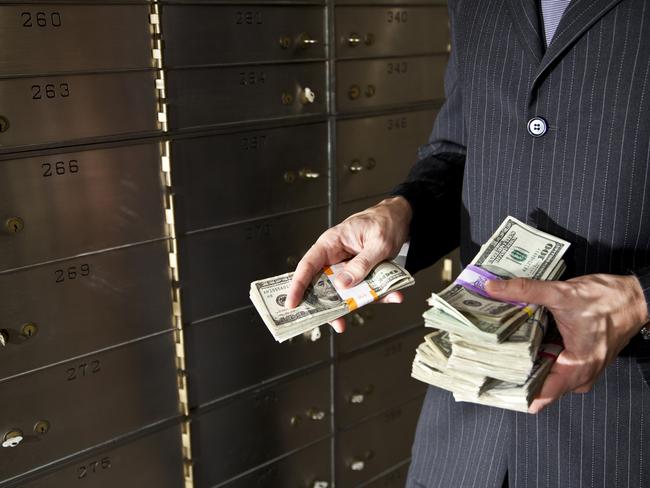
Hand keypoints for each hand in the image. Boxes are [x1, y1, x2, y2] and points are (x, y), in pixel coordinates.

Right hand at [286, 196, 411, 332]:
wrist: (401, 217)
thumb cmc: (385, 222)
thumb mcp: (378, 243)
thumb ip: (362, 264)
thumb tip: (343, 285)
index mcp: (332, 243)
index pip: (308, 265)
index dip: (298, 285)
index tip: (292, 304)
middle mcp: (336, 257)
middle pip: (323, 284)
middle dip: (328, 305)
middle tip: (336, 323)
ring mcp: (348, 267)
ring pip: (345, 292)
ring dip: (359, 303)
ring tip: (375, 304)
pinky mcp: (361, 274)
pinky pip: (365, 289)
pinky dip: (379, 295)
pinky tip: (394, 295)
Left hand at [486, 274, 647, 412]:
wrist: (637, 297)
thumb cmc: (609, 300)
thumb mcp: (563, 293)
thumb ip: (526, 290)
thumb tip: (492, 288)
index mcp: (576, 368)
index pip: (539, 396)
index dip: (512, 392)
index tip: (488, 384)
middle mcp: (579, 375)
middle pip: (538, 386)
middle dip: (512, 375)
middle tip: (484, 362)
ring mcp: (580, 368)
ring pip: (544, 374)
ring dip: (523, 364)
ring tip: (494, 352)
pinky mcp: (579, 358)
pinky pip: (552, 363)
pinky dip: (536, 355)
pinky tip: (518, 343)